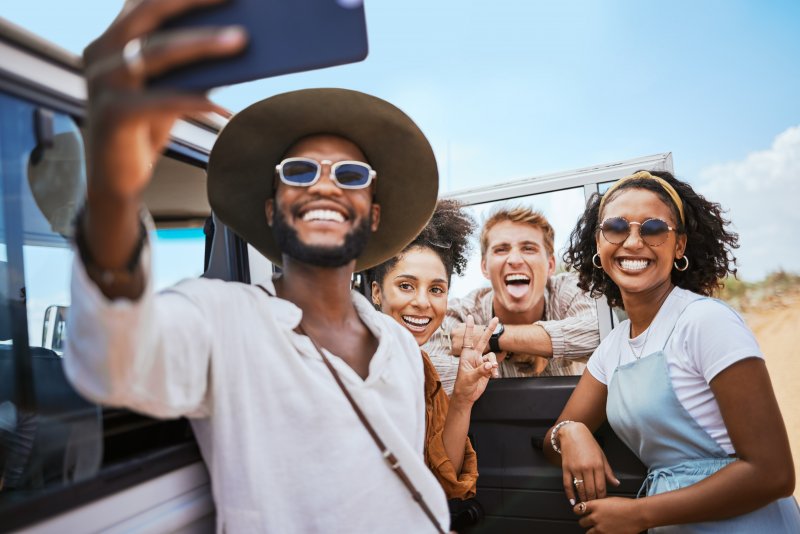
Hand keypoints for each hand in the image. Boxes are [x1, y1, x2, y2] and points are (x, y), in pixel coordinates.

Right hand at [83, 0, 246, 196]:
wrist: (116, 180)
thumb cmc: (144, 130)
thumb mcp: (166, 91)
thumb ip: (186, 67)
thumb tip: (235, 42)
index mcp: (111, 41)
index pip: (144, 2)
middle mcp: (101, 53)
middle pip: (149, 13)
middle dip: (193, 0)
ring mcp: (103, 82)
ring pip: (158, 52)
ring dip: (203, 43)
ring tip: (241, 40)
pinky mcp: (113, 114)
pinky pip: (163, 100)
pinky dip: (197, 101)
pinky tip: (224, 106)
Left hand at [451, 316, 498, 403]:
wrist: (467, 396)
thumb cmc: (463, 386)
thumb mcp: (469, 378)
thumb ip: (480, 370)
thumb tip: (490, 364)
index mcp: (466, 355)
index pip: (468, 339)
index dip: (469, 328)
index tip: (470, 317)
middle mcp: (474, 356)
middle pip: (483, 341)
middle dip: (489, 330)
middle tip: (496, 319)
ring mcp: (481, 362)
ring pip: (492, 357)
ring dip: (493, 365)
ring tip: (492, 373)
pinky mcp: (487, 369)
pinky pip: (495, 366)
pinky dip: (495, 371)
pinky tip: (493, 376)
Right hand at [558, 422, 619, 502]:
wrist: (572, 433)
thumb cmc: (589, 443)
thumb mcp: (601, 456)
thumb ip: (608, 471)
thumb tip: (616, 484)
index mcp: (598, 465)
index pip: (601, 487)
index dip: (602, 497)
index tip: (603, 502)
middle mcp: (587, 468)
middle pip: (591, 490)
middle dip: (593, 500)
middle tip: (594, 505)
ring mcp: (575, 468)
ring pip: (580, 489)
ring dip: (583, 499)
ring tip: (585, 505)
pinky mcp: (565, 468)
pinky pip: (567, 484)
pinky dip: (569, 494)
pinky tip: (572, 501)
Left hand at [574, 497, 645, 533]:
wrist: (638, 514)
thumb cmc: (627, 505)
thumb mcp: (609, 500)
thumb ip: (599, 504)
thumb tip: (593, 507)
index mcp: (595, 505)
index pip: (578, 509)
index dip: (578, 511)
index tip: (578, 512)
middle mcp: (595, 517)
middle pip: (581, 522)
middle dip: (585, 522)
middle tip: (590, 522)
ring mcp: (601, 528)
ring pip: (588, 533)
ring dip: (592, 531)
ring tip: (598, 528)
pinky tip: (605, 531)